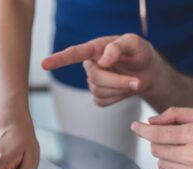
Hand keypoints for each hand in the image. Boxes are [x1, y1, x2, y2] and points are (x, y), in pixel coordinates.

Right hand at [42, 34, 158, 106]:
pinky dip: (118, 98)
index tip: (44, 64)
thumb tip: (103, 61)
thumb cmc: (139, 53)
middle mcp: (91, 65)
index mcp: (95, 49)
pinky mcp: (99, 96)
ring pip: (99, 91)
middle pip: (95, 78)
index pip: (73, 54)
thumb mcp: (135, 43)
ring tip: (135, 81)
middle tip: (137, 82)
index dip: (58, 59)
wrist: (148, 72)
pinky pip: (103, 101)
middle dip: (118, 81)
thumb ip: (118, 47)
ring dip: (121, 89)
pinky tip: (124, 90)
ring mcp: (93, 82)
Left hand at [131, 107, 192, 168]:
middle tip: (174, 139)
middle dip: (159, 142)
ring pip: (161, 165)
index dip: (142, 130)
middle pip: (156, 150)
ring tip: (185, 152)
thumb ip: (175, 114)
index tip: (135, 127)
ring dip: (167, 157)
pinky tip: (188, 164)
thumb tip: (151, 122)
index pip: (157, 134)